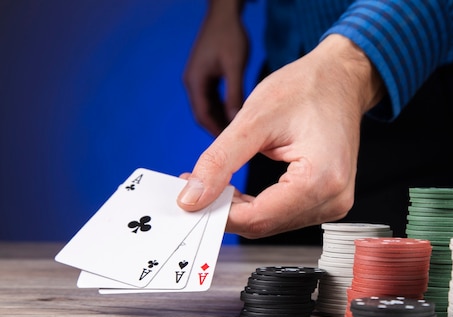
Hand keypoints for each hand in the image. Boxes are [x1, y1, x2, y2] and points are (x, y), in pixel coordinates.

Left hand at [178, 35, 383, 238]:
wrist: (340, 79)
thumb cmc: (307, 89)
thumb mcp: (254, 119)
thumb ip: (220, 161)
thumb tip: (192, 198)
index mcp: (321, 179)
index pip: (259, 217)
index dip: (218, 212)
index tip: (189, 199)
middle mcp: (334, 199)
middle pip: (265, 224)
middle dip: (226, 211)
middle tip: (195, 189)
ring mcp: (334, 203)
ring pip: (272, 223)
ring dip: (240, 210)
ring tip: (217, 185)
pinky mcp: (328, 200)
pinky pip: (284, 215)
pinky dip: (257, 206)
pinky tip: (238, 191)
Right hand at [183, 0, 247, 135]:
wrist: (224, 14)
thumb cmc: (229, 36)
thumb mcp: (234, 67)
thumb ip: (235, 94)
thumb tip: (237, 120)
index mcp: (196, 81)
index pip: (203, 116)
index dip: (216, 133)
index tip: (230, 147)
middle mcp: (194, 82)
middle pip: (204, 115)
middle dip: (219, 129)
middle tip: (237, 145)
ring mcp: (199, 79)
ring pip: (209, 108)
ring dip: (222, 120)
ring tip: (239, 134)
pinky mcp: (207, 76)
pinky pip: (214, 99)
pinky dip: (224, 109)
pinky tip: (238, 115)